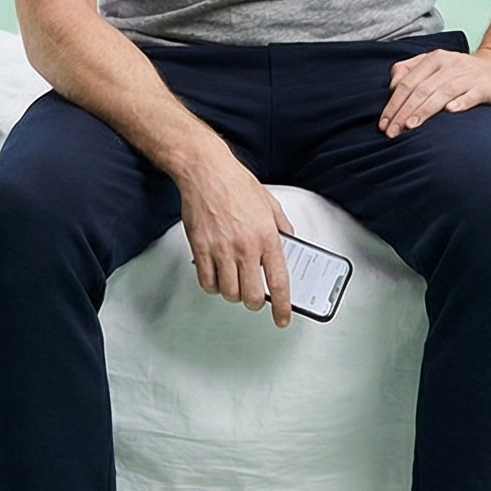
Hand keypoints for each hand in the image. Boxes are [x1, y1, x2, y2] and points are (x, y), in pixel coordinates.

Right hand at [174, 145, 295, 326]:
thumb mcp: (270, 204)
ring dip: (233, 293)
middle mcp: (245, 246)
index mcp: (267, 237)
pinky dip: (212, 286)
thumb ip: (282, 228)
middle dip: (254, 302)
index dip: (282, 307)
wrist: (206, 171)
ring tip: (234, 282)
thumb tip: (290, 246)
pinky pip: (206, 282)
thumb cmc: (236, 184)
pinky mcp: (200, 248)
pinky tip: (216, 276)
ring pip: (228, 292)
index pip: (279, 282)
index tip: (282, 318)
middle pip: (251, 295)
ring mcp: (221, 249)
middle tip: (254, 297)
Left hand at [380, 46, 490, 138]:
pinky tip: (450, 112)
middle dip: (403, 112)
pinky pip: (472, 95)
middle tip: (392, 133)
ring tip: (411, 126)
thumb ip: (411, 72)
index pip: (407, 83)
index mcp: (434, 59)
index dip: (393, 104)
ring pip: (442, 93)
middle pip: (421, 90)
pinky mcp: (486, 87)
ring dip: (425, 110)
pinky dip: (461, 102)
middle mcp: (449, 65)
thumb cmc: (462, 73)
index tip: (383, 124)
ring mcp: (469, 76)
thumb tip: (393, 88)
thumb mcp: (435, 66)